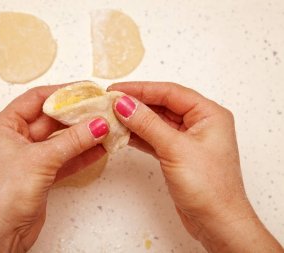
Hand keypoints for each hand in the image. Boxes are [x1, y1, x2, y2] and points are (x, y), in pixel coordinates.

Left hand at [0, 84, 108, 252]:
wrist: (1, 235)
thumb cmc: (5, 194)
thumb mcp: (41, 160)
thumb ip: (73, 140)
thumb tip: (99, 123)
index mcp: (5, 126)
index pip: (36, 99)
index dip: (62, 93)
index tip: (86, 90)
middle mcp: (16, 138)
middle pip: (51, 119)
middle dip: (77, 115)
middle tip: (101, 109)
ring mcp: (29, 157)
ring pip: (60, 140)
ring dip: (82, 135)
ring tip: (106, 127)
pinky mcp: (40, 175)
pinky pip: (64, 159)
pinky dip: (81, 155)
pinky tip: (100, 149)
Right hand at [109, 82, 282, 252]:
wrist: (216, 223)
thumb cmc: (208, 187)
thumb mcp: (175, 149)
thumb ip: (148, 124)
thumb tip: (124, 104)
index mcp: (209, 114)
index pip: (170, 92)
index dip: (141, 89)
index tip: (116, 90)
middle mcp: (200, 123)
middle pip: (163, 105)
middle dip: (136, 104)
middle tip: (110, 101)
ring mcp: (188, 139)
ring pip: (157, 122)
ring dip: (135, 120)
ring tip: (111, 116)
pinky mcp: (177, 154)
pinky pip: (155, 138)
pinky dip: (139, 136)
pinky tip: (123, 133)